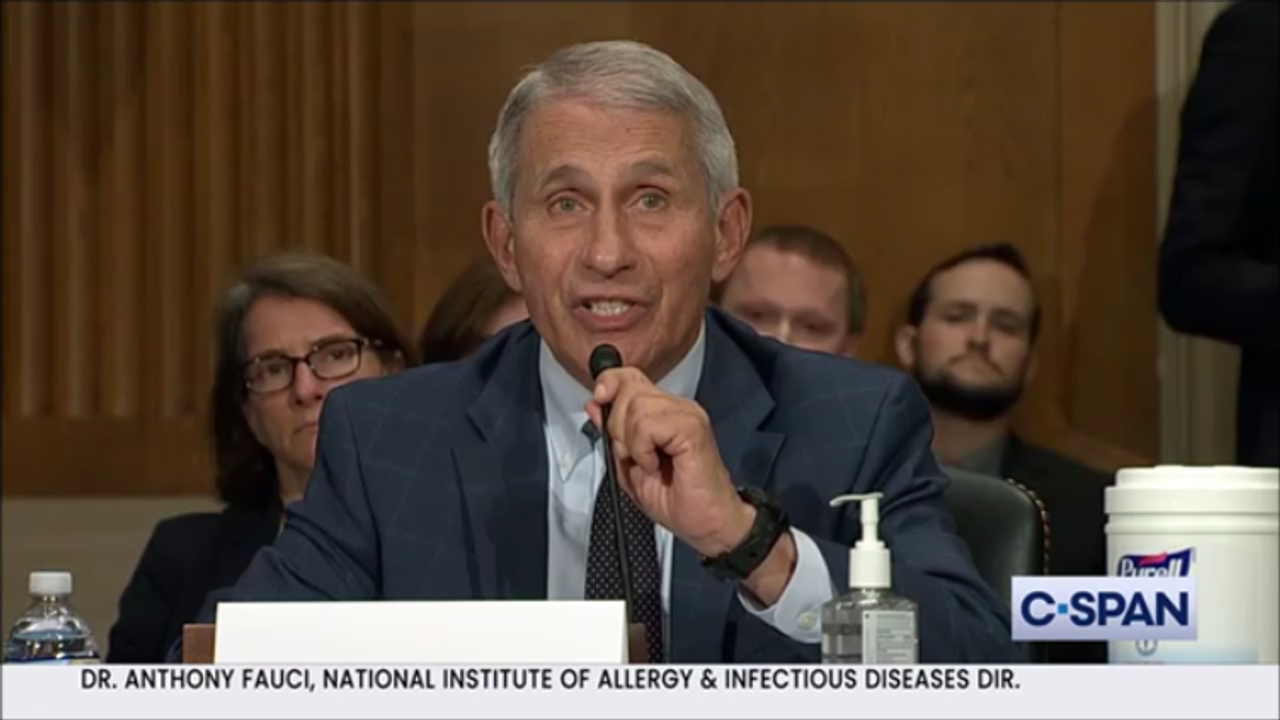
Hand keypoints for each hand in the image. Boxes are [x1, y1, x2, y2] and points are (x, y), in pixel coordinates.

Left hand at [586, 367, 752, 556]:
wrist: (708, 523)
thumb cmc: (677, 500)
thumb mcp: (628, 466)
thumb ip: (611, 433)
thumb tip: (594, 404)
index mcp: (662, 412)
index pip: (630, 377)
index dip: (609, 383)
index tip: (598, 401)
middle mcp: (677, 407)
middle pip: (628, 389)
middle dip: (617, 426)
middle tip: (634, 455)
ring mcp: (687, 415)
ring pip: (636, 406)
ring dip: (632, 442)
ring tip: (648, 463)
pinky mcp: (693, 428)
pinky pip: (649, 425)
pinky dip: (644, 450)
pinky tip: (657, 465)